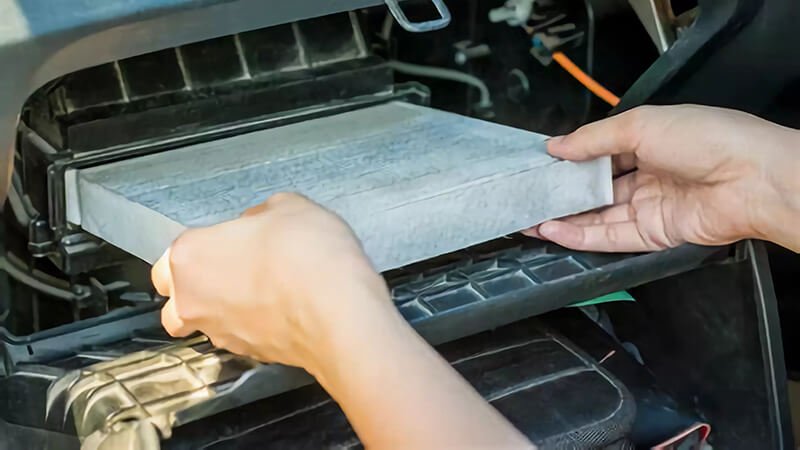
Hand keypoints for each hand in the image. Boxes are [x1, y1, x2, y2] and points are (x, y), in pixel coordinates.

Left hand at [151, 192, 392, 377]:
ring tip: (263, 293)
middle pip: (176, 303)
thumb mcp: (289, 206)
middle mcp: (194, 300)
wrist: (339, 312)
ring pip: (207, 325)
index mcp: (191, 256)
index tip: (223, 243)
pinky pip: (242, 338)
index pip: (167, 261)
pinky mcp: (251, 355)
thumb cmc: (307, 256)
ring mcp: (222, 333)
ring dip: (225, 312)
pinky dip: (255, 327)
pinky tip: (285, 310)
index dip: (197, 251)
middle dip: (195, 291)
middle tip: (232, 272)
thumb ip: (261, 214)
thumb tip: (259, 224)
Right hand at [524, 105, 799, 251]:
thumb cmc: (706, 139)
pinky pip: (609, 237)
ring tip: (528, 218)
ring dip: (563, 218)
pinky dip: (579, 235)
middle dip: (561, 193)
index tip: (539, 165)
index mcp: (647, 142)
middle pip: (594, 189)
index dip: (569, 160)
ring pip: (596, 216)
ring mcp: (649, 207)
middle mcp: (647, 176)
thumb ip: (593, 139)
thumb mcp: (640, 124)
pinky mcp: (652, 234)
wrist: (750, 179)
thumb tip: (555, 146)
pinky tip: (552, 230)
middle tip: (527, 196)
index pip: (598, 153)